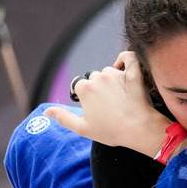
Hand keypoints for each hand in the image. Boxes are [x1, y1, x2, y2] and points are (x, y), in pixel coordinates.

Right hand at [46, 51, 171, 157]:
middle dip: (97, 89)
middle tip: (107, 104)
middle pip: (93, 78)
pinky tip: (123, 65)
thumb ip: (63, 117)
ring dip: (111, 79)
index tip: (91, 106)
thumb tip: (46, 111)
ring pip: (109, 71)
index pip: (78, 85)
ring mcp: (117, 74)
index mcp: (85, 88)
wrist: (140, 130)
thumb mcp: (83, 128)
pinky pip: (130, 57)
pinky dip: (125, 58)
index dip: (83, 96)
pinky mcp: (134, 74)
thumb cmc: (112, 131)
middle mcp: (99, 77)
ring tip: (118, 97)